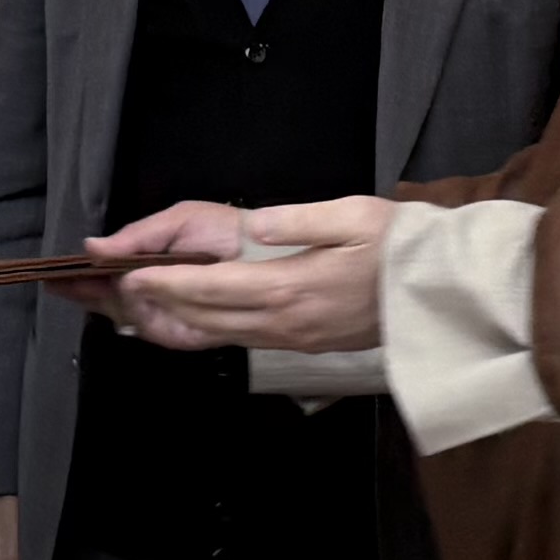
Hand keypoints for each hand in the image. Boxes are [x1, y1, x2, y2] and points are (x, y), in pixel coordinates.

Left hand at [97, 191, 390, 352]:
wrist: (442, 294)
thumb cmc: (401, 247)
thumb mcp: (353, 215)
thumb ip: (297, 221)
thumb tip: (253, 225)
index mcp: (292, 288)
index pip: (211, 289)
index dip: (165, 284)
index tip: (129, 275)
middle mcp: (286, 322)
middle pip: (206, 319)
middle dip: (157, 306)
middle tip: (117, 291)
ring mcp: (296, 339)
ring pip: (222, 335)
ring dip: (179, 321)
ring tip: (142, 305)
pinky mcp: (306, 344)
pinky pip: (244, 340)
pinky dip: (209, 330)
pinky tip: (194, 318)